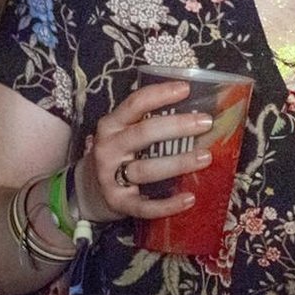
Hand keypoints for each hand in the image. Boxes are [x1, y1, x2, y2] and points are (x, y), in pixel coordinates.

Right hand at [74, 80, 212, 224]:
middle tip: (206, 122)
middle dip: (177, 126)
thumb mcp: (124, 132)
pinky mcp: (118, 203)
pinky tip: (189, 198)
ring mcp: (110, 177)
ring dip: (178, 163)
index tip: (186, 88)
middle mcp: (108, 148)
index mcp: (111, 125)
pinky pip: (145, 206)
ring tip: (205, 158)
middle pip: (143, 134)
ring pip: (146, 170)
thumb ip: (150, 122)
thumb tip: (197, 110)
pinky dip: (168, 204)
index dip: (160, 94)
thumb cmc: (118, 154)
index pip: (135, 104)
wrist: (88, 190)